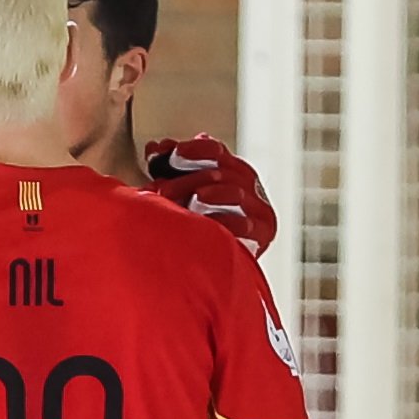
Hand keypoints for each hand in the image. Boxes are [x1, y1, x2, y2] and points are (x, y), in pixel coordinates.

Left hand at [147, 134, 279, 259]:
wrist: (207, 270)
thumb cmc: (191, 228)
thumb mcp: (179, 195)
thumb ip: (170, 170)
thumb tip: (155, 148)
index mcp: (229, 172)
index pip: (216, 152)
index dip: (194, 150)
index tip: (172, 155)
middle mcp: (247, 186)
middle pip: (222, 171)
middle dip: (190, 178)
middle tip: (163, 189)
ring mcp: (258, 208)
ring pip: (236, 191)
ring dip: (210, 194)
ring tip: (193, 200)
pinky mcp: (263, 232)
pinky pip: (247, 223)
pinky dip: (228, 221)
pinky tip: (208, 222)